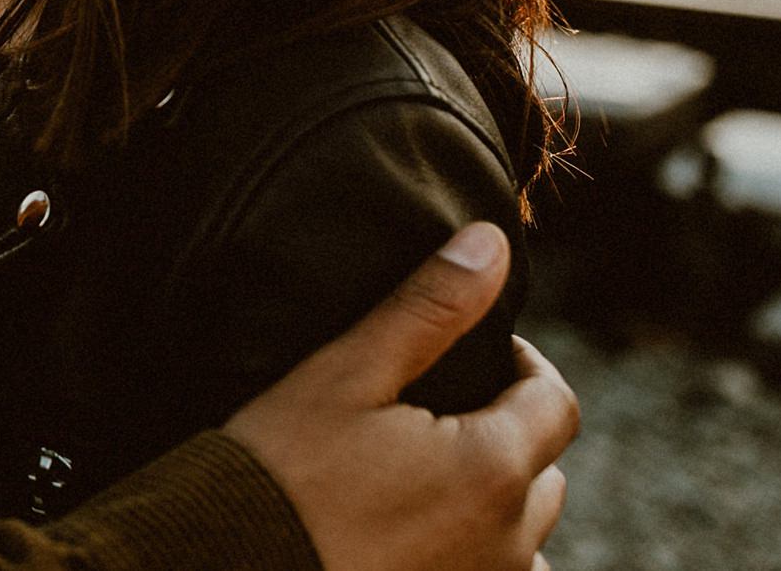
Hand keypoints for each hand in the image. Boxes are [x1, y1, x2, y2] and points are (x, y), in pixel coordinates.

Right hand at [223, 223, 578, 570]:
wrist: (224, 562)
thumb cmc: (281, 469)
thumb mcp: (346, 373)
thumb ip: (429, 308)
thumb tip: (492, 242)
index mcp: (492, 468)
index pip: (556, 403)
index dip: (524, 366)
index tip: (476, 354)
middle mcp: (508, 541)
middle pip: (546, 472)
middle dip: (508, 434)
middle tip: (438, 413)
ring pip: (524, 537)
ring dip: (498, 505)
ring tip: (431, 480)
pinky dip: (478, 554)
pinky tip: (426, 536)